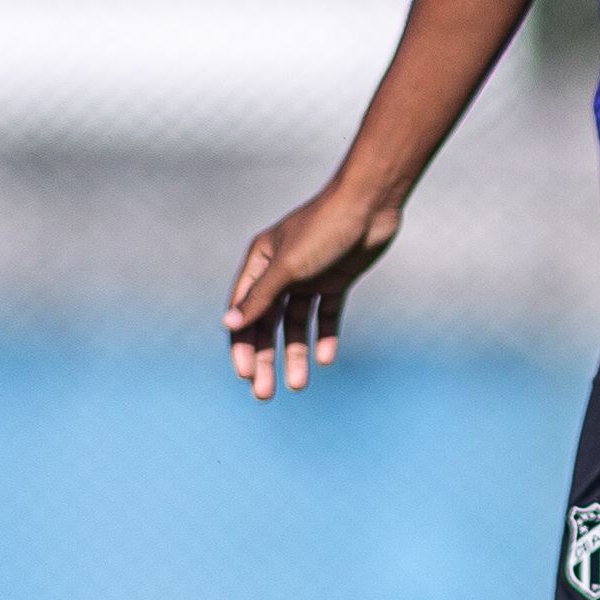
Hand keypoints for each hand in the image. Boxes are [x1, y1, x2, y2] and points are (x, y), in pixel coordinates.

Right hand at [225, 184, 404, 394]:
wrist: (371, 206)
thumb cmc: (324, 230)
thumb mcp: (288, 267)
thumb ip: (260, 298)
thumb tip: (229, 326)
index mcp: (261, 263)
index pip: (244, 310)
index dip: (243, 343)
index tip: (246, 374)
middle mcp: (281, 271)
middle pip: (268, 323)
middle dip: (266, 358)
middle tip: (266, 393)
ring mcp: (310, 277)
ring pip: (297, 324)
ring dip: (295, 354)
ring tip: (299, 385)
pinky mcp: (336, 281)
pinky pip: (326, 315)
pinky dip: (325, 336)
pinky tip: (326, 357)